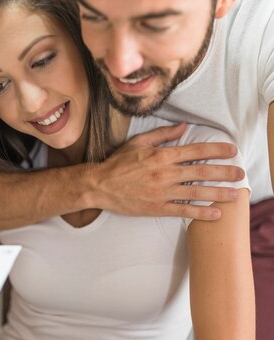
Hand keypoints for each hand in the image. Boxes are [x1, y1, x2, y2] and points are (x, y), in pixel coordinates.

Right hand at [90, 123, 243, 220]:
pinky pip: (183, 211)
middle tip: (240, 173)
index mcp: (162, 155)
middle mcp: (165, 173)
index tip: (231, 151)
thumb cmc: (117, 163)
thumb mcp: (138, 142)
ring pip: (197, 192)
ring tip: (235, 193)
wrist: (99, 185)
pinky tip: (215, 213)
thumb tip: (183, 127)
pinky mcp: (157, 207)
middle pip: (202, 171)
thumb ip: (163, 134)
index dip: (217, 150)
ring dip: (218, 193)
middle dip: (224, 172)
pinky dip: (201, 212)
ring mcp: (162, 192)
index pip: (196, 151)